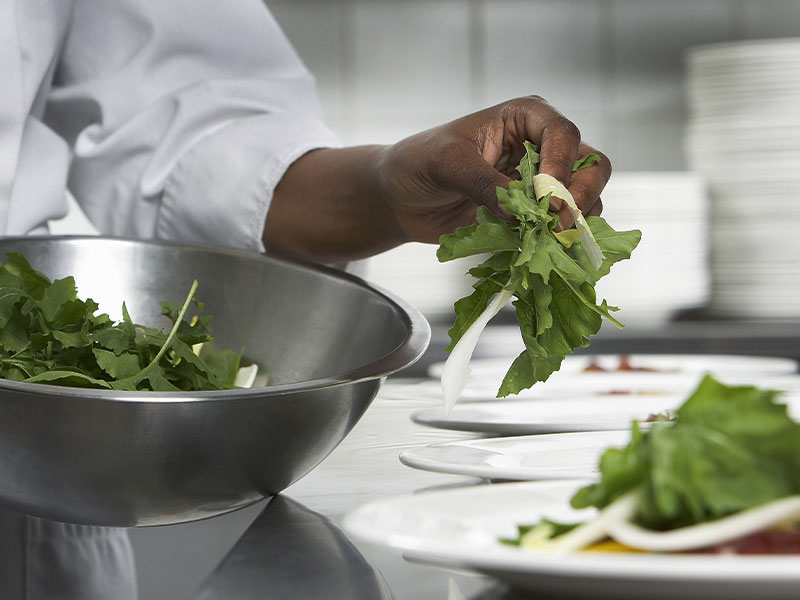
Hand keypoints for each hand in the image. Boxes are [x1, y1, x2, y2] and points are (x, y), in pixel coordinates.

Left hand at [377, 95, 610, 242]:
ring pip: (584, 198)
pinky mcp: (533, 214)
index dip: (562, 165)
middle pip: (590, 166)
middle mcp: (541, 146)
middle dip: (580, 195)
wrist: (401, 198)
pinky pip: (563, 227)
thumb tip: (519, 215)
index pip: (563, 134)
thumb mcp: (447, 164)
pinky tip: (544, 248)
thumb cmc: (418, 164)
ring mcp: (540, 183)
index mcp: (524, 118)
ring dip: (575, 221)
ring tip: (549, 239)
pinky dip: (560, 239)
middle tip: (558, 223)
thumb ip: (484, 184)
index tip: (547, 196)